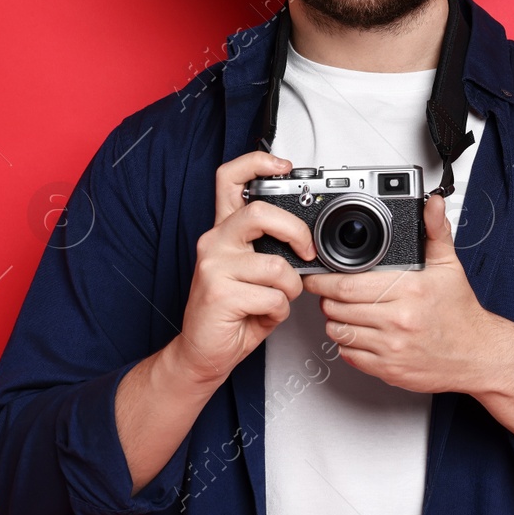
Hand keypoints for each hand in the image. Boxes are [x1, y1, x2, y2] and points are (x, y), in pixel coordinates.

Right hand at [168, 152, 316, 386]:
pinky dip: (278, 311)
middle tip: (307, 251)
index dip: (257, 162)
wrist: (203, 352)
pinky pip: (272, 296)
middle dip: (296, 232)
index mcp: (225, 230)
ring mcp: (214, 266)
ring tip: (274, 299)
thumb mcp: (254, 271)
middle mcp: (215, 241)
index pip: (230, 178)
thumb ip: (273, 247)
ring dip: (289, 289)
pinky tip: (261, 314)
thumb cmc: (234, 311)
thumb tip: (310, 239)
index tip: (284, 166)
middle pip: (261, 212)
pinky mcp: (218, 293)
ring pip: (276, 265)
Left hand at [303, 192, 503, 394]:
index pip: (349, 285)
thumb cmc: (461, 312)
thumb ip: (435, 231)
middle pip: (338, 308)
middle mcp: (399, 320)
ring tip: (343, 311)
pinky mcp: (388, 369)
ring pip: (339, 332)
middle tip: (328, 292)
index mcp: (410, 291)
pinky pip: (350, 356)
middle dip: (326, 298)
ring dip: (334, 320)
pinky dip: (346, 343)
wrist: (477, 354)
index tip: (319, 275)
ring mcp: (392, 347)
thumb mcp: (449, 266)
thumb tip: (432, 204)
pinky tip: (357, 332)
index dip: (326, 280)